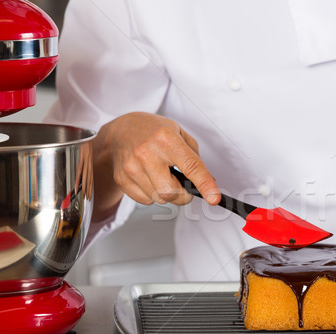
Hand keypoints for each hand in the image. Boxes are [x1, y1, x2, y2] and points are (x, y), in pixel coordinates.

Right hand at [92, 112, 219, 220]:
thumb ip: (195, 158)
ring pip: (159, 199)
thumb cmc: (153, 132)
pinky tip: (149, 178)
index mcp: (166, 138)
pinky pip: (145, 200)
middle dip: (183, 196)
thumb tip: (209, 182)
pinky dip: (152, 194)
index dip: (205, 185)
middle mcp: (147, 153)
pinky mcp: (122, 179)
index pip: (191, 166)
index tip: (214, 198)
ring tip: (162, 176)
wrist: (121, 131)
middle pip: (172, 192)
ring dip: (166, 193)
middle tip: (184, 187)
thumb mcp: (179, 134)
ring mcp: (131, 167)